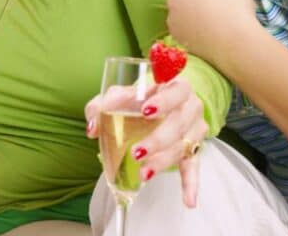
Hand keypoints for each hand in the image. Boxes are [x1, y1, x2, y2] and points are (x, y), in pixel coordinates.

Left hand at [85, 79, 206, 207]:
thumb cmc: (139, 98)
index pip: (175, 92)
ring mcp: (194, 129)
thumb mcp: (120, 95)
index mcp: (175, 87)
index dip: (163, 101)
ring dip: (163, 162)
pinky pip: (194, 167)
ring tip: (144, 173)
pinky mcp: (194, 149)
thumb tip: (92, 128)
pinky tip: (188, 200)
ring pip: (183, 147)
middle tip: (137, 152)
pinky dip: (191, 184)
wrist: (161, 103)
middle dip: (158, 140)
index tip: (147, 110)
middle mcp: (190, 107)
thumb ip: (101, 106)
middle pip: (179, 124)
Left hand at [167, 0, 261, 68]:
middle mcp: (174, 0)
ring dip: (187, 17)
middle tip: (208, 6)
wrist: (233, 42)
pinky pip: (179, 31)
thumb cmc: (235, 9)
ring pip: (177, 15)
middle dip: (189, 0)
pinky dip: (188, 32)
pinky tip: (204, 35)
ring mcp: (172, 19)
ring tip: (208, 23)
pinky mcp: (175, 36)